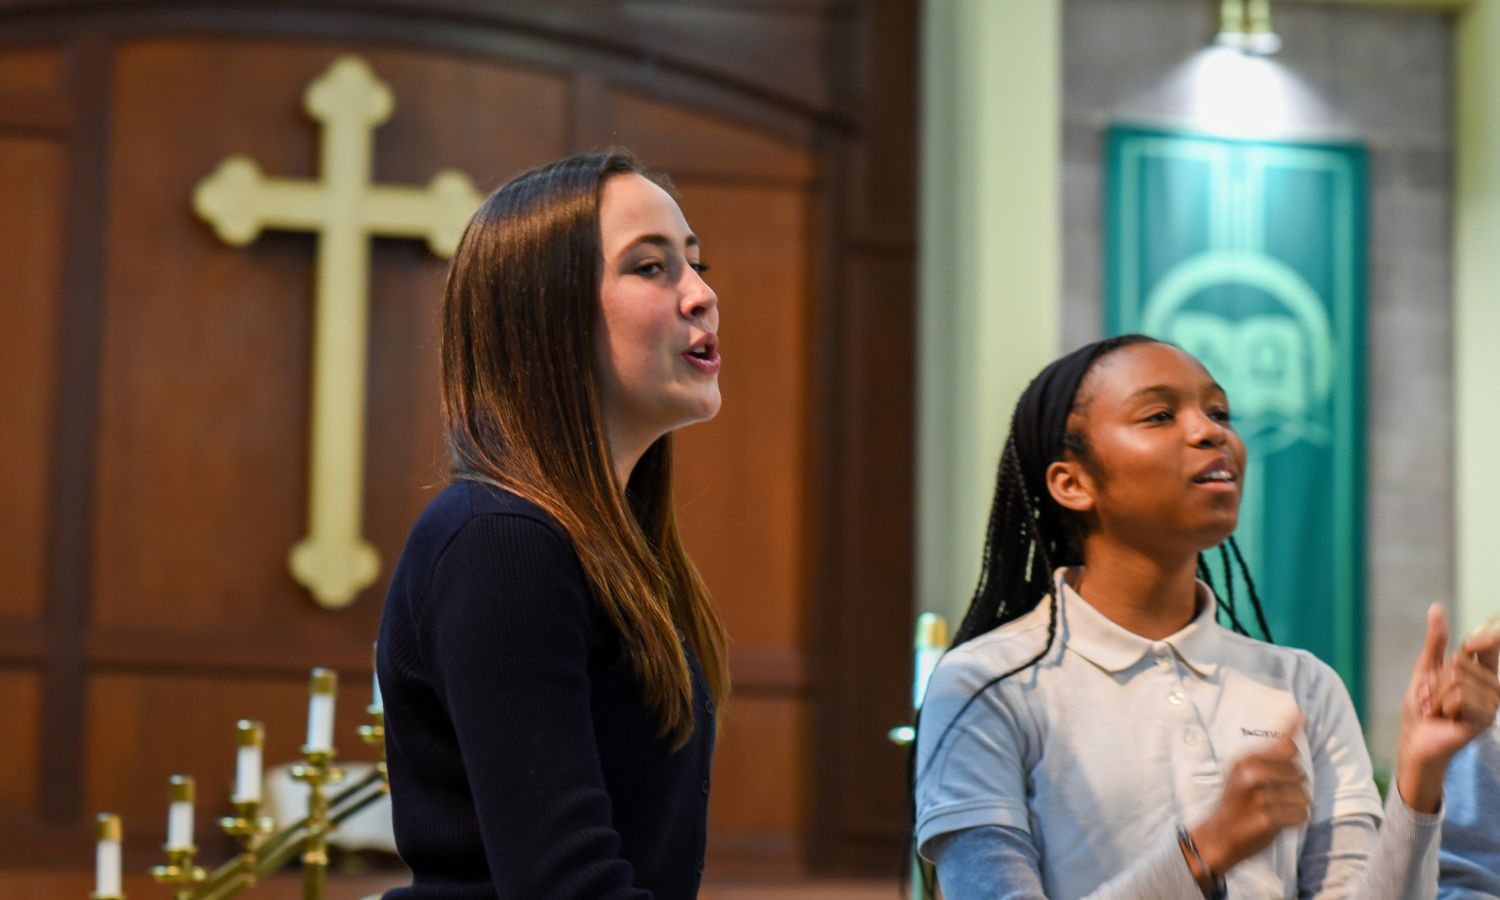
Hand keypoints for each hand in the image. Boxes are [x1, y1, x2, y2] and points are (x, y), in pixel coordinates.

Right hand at [1190, 713, 1308, 875]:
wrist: (1218, 837)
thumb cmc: (1237, 802)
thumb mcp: (1244, 771)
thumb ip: (1272, 751)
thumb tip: (1301, 716)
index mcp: (1245, 761)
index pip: (1285, 745)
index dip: (1295, 746)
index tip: (1302, 720)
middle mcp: (1251, 775)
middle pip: (1299, 772)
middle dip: (1294, 784)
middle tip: (1275, 794)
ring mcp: (1259, 797)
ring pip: (1303, 795)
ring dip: (1296, 804)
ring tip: (1276, 808)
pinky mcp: (1267, 818)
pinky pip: (1301, 815)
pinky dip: (1295, 820)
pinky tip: (1278, 821)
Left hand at [1396, 603, 1499, 811]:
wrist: (1415, 740)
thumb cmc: (1421, 706)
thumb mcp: (1426, 669)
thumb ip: (1436, 641)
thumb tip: (1437, 607)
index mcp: (1479, 672)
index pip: (1489, 646)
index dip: (1486, 637)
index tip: (1477, 636)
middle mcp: (1490, 686)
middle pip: (1459, 664)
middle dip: (1436, 680)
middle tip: (1432, 697)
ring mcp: (1490, 704)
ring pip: (1457, 680)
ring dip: (1435, 695)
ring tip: (1435, 709)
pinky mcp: (1484, 719)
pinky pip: (1459, 697)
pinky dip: (1440, 706)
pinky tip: (1443, 718)